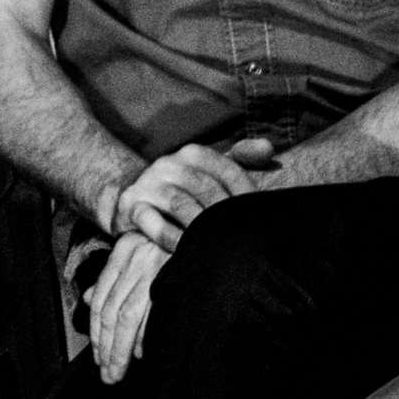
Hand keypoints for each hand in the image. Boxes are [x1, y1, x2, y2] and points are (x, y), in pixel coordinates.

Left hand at [89, 231, 169, 385]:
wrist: (213, 230)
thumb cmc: (179, 243)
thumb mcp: (140, 253)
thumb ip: (115, 277)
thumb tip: (88, 299)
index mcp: (125, 250)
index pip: (102, 299)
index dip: (97, 332)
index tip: (99, 357)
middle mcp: (136, 256)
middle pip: (111, 311)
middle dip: (106, 347)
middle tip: (107, 373)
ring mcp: (156, 263)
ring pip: (127, 315)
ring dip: (120, 348)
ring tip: (118, 370)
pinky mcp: (176, 273)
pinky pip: (154, 312)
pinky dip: (146, 335)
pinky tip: (142, 353)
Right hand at [109, 137, 276, 249]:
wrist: (135, 202)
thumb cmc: (186, 190)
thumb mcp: (213, 171)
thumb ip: (242, 158)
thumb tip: (268, 147)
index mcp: (193, 154)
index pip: (227, 170)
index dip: (245, 192)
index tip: (258, 216)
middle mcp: (168, 164)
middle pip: (204, 186)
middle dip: (224, 212)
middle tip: (243, 237)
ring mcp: (148, 183)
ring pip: (179, 203)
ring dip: (200, 226)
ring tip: (218, 245)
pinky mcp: (130, 205)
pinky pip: (151, 221)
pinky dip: (170, 236)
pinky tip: (187, 251)